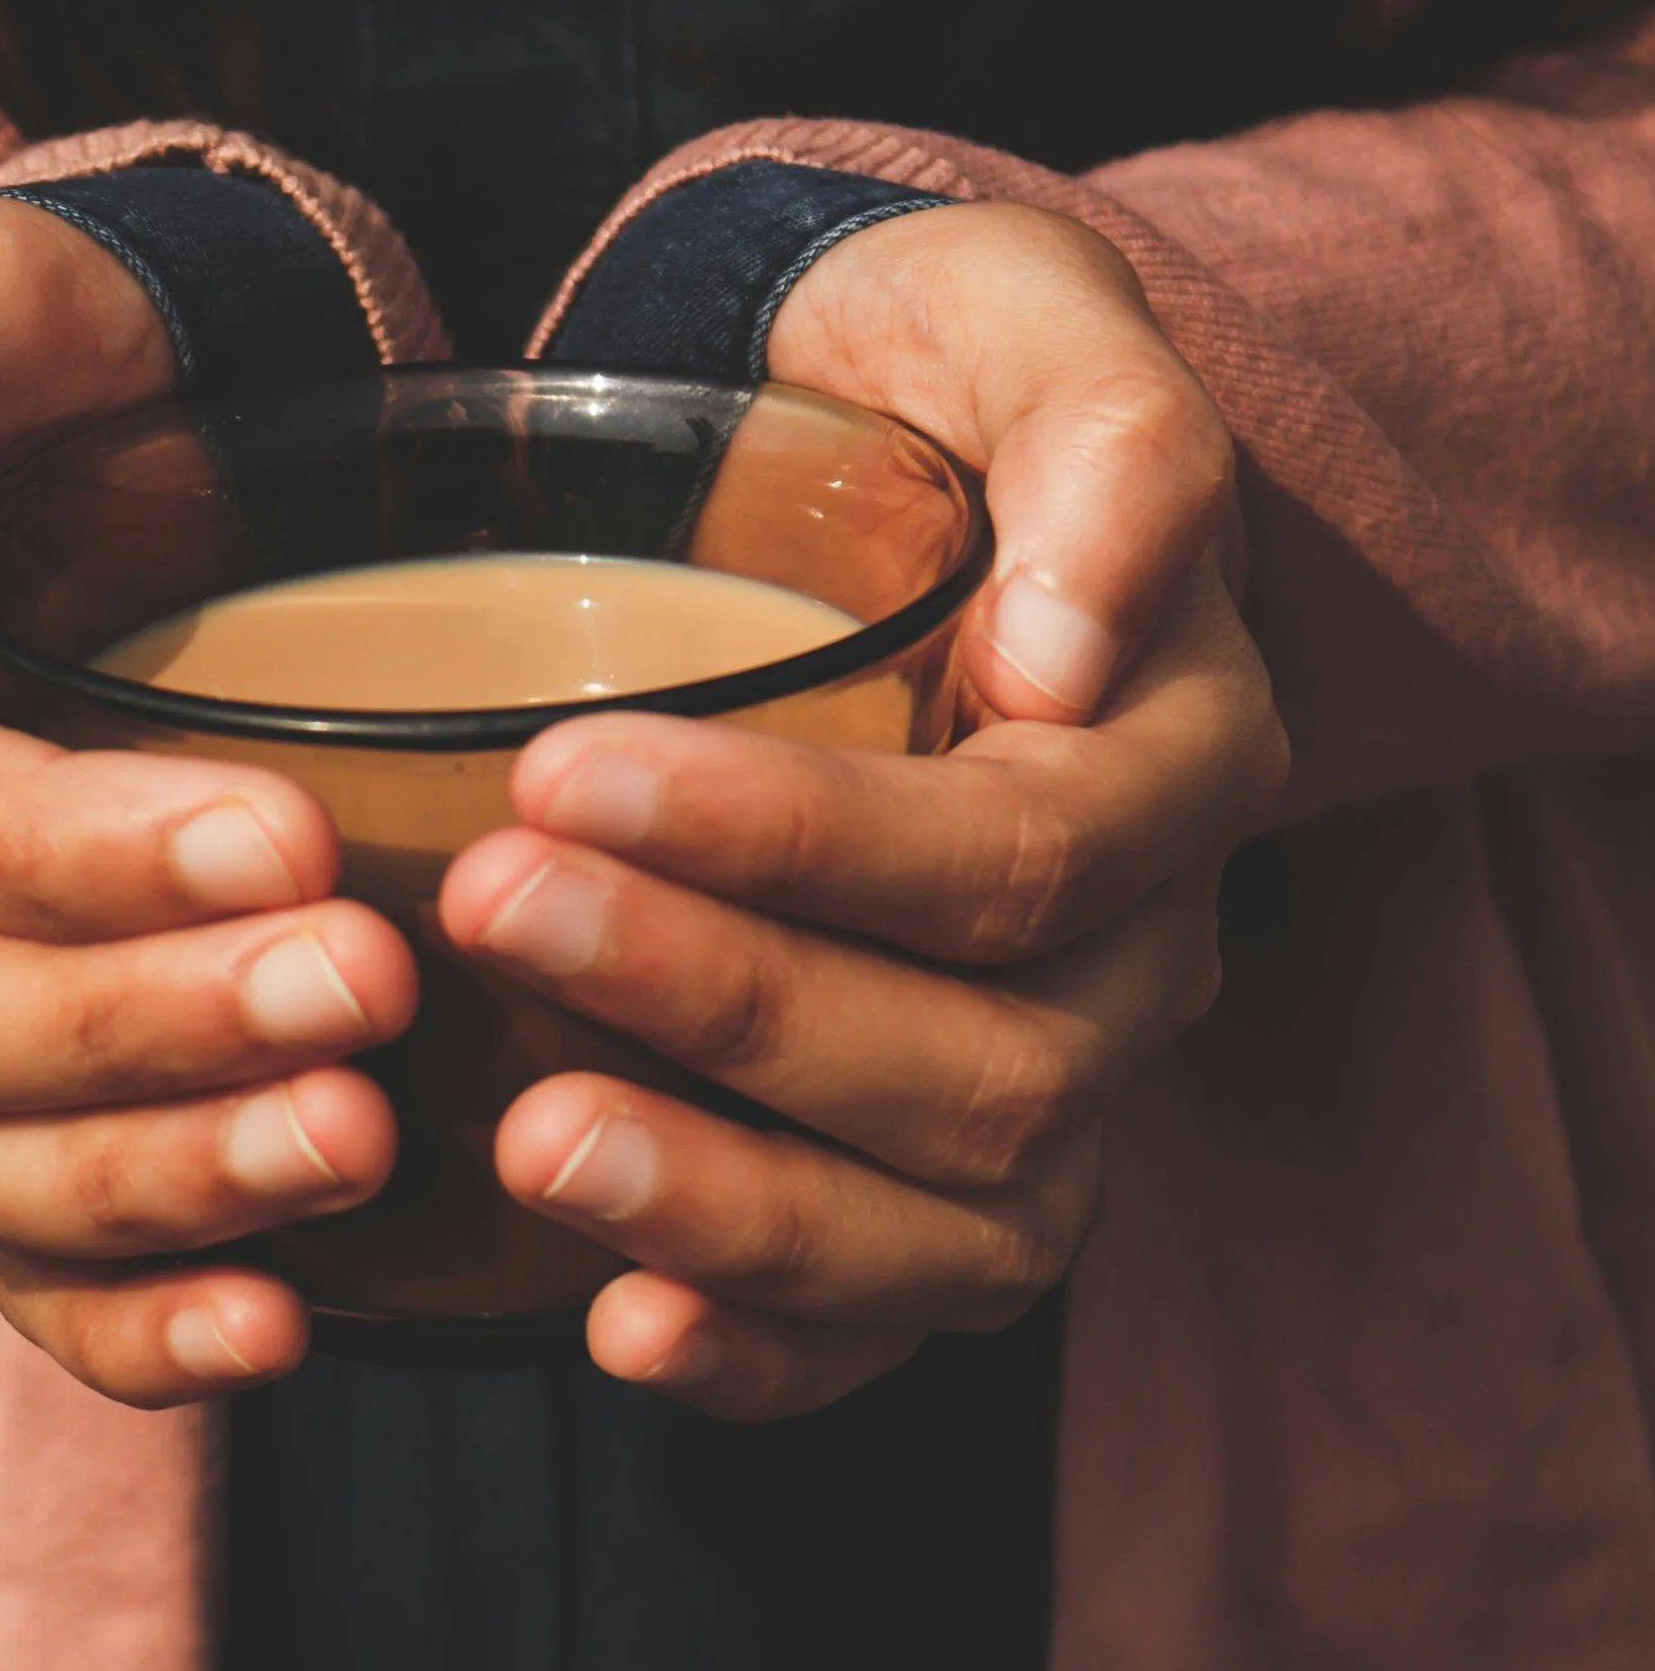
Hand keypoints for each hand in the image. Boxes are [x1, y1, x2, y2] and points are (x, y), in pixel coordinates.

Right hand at [0, 189, 411, 1402]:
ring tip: (359, 1139)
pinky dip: (131, 1327)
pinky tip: (283, 1327)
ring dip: (159, 1177)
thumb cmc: (62, 343)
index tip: (289, 839)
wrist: (154, 410)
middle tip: (364, 989)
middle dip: (136, 1026)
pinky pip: (15, 1265)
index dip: (66, 853)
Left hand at [435, 200, 1288, 1418]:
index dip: (799, 843)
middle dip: (727, 1002)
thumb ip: (1108, 448)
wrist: (866, 440)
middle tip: (493, 908)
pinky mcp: (943, 1180)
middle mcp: (1147, 955)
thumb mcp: (1019, 320)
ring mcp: (1057, 1088)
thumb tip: (1077, 655)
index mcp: (1177, 758)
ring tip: (528, 1139)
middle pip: (986, 1062)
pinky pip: (896, 1322)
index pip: (1019, 857)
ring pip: (956, 1225)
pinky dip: (766, 1350)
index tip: (559, 769)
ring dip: (735, 1204)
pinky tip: (615, 1330)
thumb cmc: (926, 373)